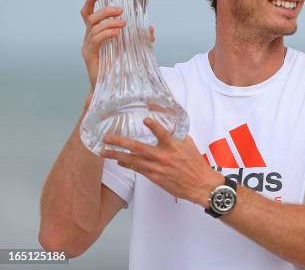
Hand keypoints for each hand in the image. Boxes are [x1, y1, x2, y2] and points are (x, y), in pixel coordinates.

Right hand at [80, 0, 154, 89]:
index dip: (91, 2)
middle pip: (91, 17)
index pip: (88, 14)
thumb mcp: (135, 50)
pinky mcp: (89, 55)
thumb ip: (143, 39)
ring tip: (123, 24)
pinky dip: (106, 34)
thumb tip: (150, 28)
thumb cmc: (122, 69)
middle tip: (121, 10)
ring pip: (93, 27)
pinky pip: (95, 40)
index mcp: (96, 34)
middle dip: (106, 10)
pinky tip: (117, 34)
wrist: (114, 88)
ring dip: (109, 22)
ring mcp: (88, 46)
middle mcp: (89, 38)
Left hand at [100, 118, 223, 206]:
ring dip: (117, 155)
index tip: (145, 120)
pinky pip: (138, 169)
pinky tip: (119, 162)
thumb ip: (178, 136)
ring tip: (104, 152)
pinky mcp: (155, 177)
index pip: (163, 134)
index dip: (154, 126)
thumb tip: (170, 128)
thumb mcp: (190, 145)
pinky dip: (128, 165)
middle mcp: (163, 156)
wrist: (199, 185)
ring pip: (133, 160)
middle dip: (120, 142)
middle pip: (138, 148)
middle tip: (107, 138)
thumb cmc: (196, 165)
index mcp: (174, 146)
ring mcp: (157, 168)